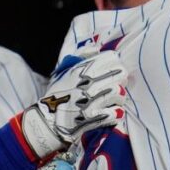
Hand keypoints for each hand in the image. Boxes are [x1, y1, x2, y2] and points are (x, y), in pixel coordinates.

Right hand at [13, 49, 127, 163]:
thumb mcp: (64, 71)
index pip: (111, 58)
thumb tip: (96, 49)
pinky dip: (116, 113)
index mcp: (81, 70)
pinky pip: (115, 113)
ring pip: (119, 93)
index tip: (114, 70)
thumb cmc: (58, 94)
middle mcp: (87, 83)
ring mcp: (91, 101)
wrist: (48, 120)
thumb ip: (80, 57)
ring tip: (115, 99)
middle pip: (120, 74)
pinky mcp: (93, 118)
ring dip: (119, 97)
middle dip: (121, 79)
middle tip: (117, 84)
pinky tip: (113, 112)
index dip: (116, 63)